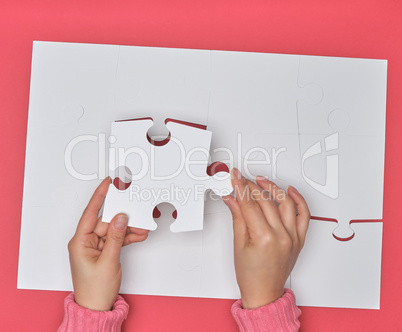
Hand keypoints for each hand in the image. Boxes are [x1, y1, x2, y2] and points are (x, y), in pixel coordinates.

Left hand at [68, 177, 148, 310]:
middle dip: (123, 218)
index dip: (99, 196)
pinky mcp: (103, 251)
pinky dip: (127, 237)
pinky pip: (116, 239)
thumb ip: (115, 237)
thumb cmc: (95, 290)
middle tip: (136, 210)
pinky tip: (138, 235)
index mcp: (79, 241)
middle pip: (106, 221)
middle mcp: (86, 241)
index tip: (108, 183)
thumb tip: (120, 218)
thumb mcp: (108, 261)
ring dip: (128, 229)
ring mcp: (95, 246)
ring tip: (142, 228)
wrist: (97, 307)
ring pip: (114, 230)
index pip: (90, 213)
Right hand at [223, 169, 309, 308]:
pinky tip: (290, 191)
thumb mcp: (238, 244)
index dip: (240, 188)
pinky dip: (298, 200)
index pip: (250, 204)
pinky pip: (303, 215)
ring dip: (273, 188)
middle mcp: (282, 236)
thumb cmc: (251, 275)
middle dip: (251, 186)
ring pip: (285, 203)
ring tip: (262, 181)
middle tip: (242, 179)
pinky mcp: (299, 239)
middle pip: (266, 202)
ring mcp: (293, 237)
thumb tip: (232, 199)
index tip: (236, 177)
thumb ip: (237, 216)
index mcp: (264, 238)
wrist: (264, 292)